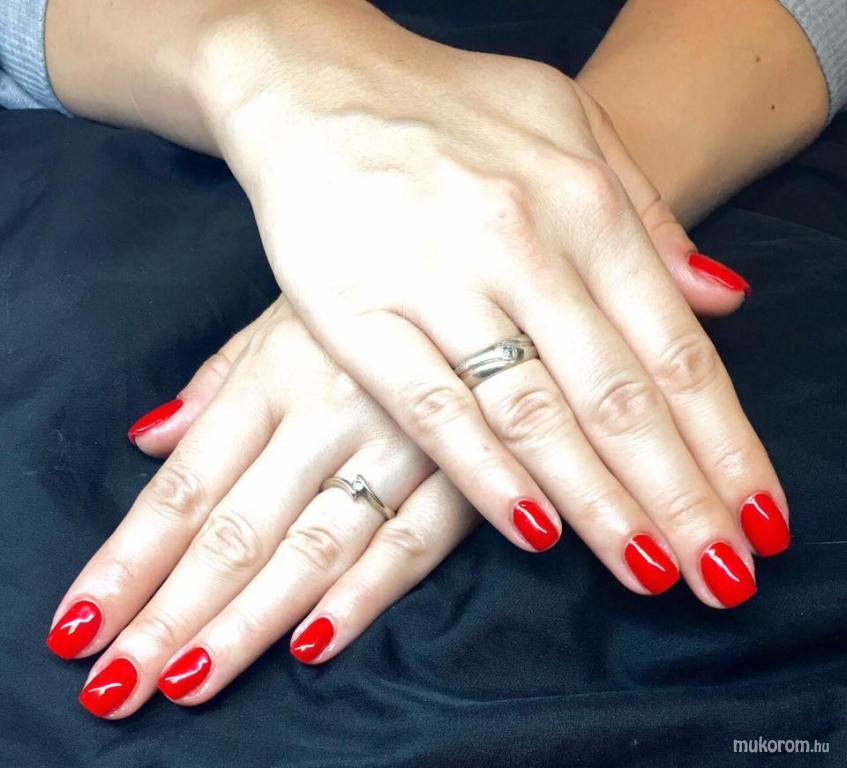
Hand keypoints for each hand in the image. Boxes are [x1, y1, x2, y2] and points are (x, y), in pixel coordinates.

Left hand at [46, 297, 477, 717]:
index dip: (130, 560)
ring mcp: (398, 444)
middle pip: (239, 528)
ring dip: (251, 620)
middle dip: (174, 612)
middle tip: (121, 685)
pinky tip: (314, 643)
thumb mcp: (281, 318)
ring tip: (193, 680)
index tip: (84, 624)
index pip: (187, 484)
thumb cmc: (365, 298)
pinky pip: (415, 540)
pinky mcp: (464, 470)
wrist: (476, 278)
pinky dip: (366, 593)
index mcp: (274, 373)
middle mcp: (328, 410)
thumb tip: (145, 440)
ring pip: (316, 545)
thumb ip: (213, 384)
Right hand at [207, 5, 787, 599]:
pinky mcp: (353, 314)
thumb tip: (723, 297)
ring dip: (599, 503)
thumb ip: (646, 215)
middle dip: (680, 497)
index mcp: (581, 201)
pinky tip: (534, 529)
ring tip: (649, 571)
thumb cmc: (449, 111)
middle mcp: (518, 243)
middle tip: (722, 576)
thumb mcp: (568, 125)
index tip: (758, 516)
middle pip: (617, 396)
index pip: (674, 348)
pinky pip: (430, 408)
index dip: (724, 441)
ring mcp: (433, 281)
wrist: (317, 88)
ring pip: (533, 413)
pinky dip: (485, 474)